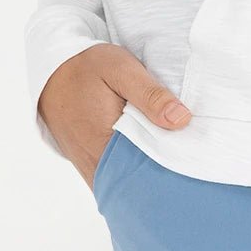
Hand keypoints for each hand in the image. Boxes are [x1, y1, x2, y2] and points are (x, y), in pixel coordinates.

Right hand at [36, 43, 192, 190]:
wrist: (52, 71)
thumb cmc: (86, 68)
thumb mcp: (120, 69)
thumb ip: (151, 95)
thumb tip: (182, 119)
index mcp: (105, 144)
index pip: (148, 171)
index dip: (176, 165)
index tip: (198, 157)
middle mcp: (96, 165)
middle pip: (140, 182)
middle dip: (166, 173)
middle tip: (193, 160)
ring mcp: (92, 168)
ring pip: (128, 182)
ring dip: (150, 171)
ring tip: (177, 157)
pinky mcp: (90, 165)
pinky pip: (117, 177)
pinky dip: (135, 170)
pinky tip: (153, 155)